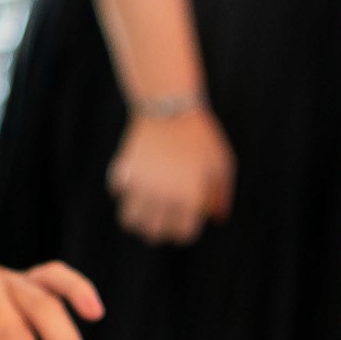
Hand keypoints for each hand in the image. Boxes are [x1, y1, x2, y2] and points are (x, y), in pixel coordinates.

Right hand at [109, 107, 233, 243]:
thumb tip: (217, 218)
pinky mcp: (123, 170)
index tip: (184, 225)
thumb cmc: (200, 135)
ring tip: (144, 211)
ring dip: (137, 219)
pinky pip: (118, 193)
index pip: (183, 234)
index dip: (185, 233)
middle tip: (163, 221)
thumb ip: (221, 194)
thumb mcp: (222, 163)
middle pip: (153, 233)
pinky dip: (124, 192)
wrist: (169, 105)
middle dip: (159, 231)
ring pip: (129, 221)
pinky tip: (132, 182)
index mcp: (189, 197)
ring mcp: (140, 184)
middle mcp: (163, 195)